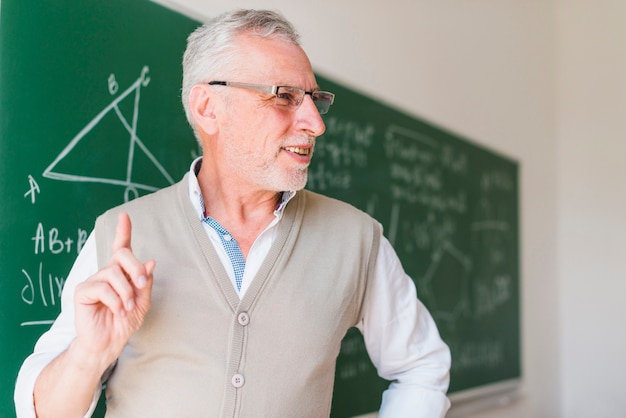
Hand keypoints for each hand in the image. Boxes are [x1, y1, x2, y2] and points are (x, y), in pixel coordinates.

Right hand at [73, 212, 155, 368]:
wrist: (108, 343)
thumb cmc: (124, 322)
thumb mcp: (142, 302)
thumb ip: (145, 282)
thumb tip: (150, 262)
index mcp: (121, 273)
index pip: (121, 247)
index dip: (123, 231)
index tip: (125, 216)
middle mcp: (106, 273)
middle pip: (122, 255)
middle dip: (136, 268)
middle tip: (142, 286)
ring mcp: (93, 280)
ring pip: (113, 272)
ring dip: (126, 292)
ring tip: (127, 307)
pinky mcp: (83, 291)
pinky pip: (102, 287)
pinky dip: (115, 300)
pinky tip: (117, 311)